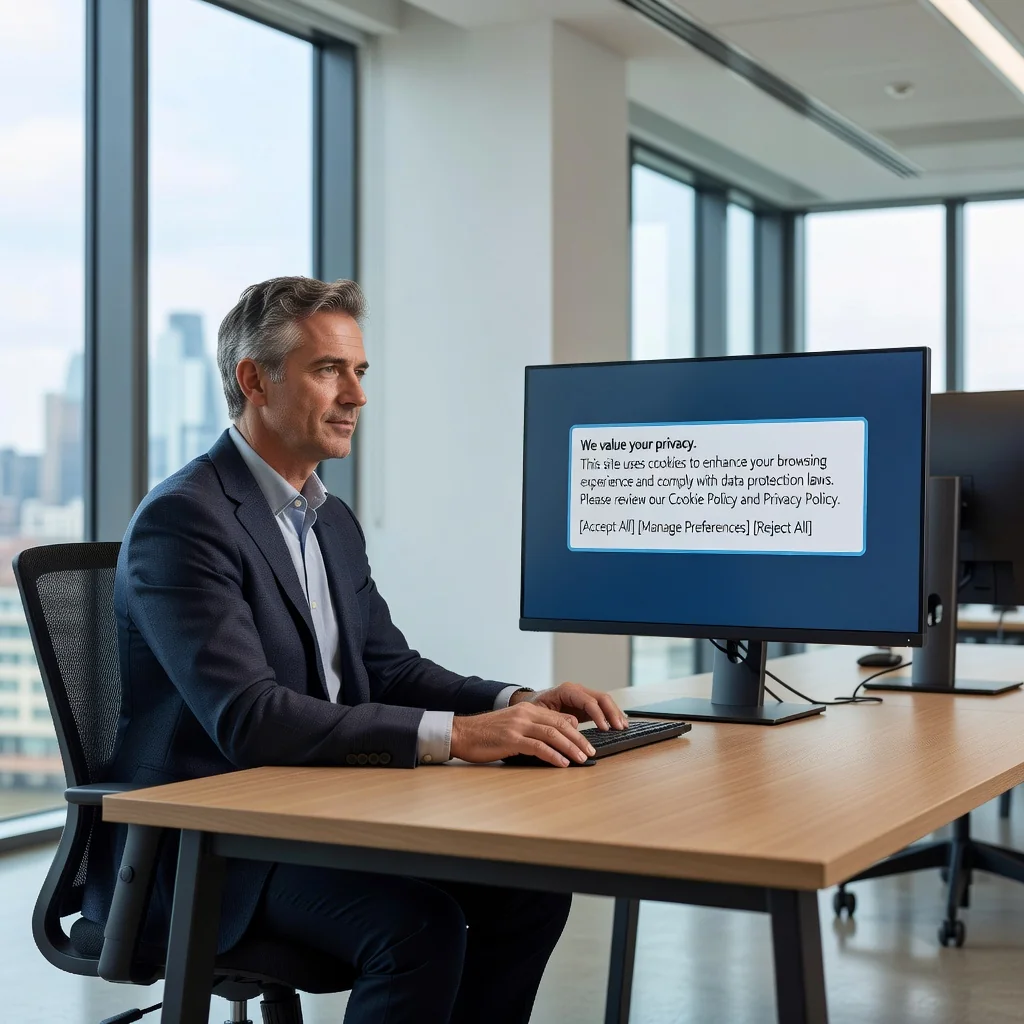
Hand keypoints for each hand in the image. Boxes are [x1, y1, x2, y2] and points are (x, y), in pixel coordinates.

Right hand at [450, 703, 596, 767]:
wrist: (461, 733)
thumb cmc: (486, 734)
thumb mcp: (512, 725)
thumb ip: (532, 729)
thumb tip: (555, 739)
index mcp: (527, 709)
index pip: (559, 718)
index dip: (576, 730)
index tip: (586, 742)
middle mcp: (525, 714)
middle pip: (560, 724)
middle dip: (579, 739)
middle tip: (590, 752)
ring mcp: (518, 726)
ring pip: (552, 734)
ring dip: (570, 747)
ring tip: (582, 758)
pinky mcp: (510, 739)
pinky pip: (537, 747)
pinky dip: (553, 755)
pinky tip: (562, 763)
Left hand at [516, 682, 628, 730]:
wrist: (531, 702)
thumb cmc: (534, 707)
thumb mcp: (541, 712)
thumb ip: (557, 716)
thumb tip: (572, 724)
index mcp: (567, 690)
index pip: (588, 700)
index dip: (598, 714)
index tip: (605, 728)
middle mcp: (577, 690)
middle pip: (601, 697)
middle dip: (612, 712)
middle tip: (619, 727)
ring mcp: (583, 696)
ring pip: (605, 701)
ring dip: (615, 713)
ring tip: (623, 727)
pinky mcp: (586, 705)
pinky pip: (602, 707)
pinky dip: (612, 714)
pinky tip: (619, 724)